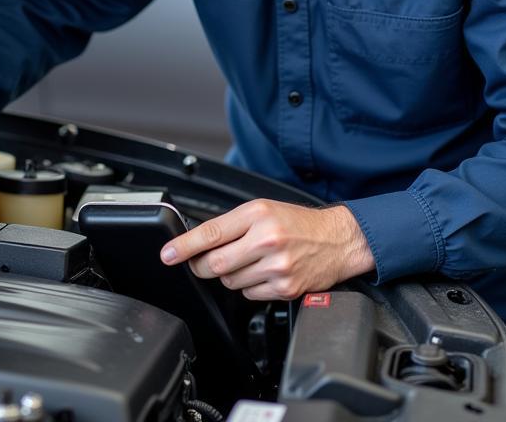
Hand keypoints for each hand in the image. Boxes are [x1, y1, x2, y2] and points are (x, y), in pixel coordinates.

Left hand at [160, 199, 374, 299]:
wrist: (338, 240)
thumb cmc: (298, 222)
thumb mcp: (262, 210)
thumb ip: (231, 224)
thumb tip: (199, 240)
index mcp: (257, 215)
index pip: (211, 232)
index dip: (184, 246)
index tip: (167, 254)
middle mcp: (266, 240)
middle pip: (215, 264)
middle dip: (202, 266)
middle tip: (202, 262)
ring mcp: (276, 267)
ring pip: (230, 281)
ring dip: (229, 275)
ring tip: (248, 261)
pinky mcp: (284, 288)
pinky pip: (248, 294)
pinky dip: (248, 286)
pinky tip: (262, 272)